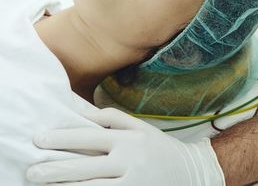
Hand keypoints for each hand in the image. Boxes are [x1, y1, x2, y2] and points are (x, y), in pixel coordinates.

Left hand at [26, 108, 224, 185]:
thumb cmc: (159, 147)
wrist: (190, 170)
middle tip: (32, 171)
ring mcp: (132, 180)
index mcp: (130, 138)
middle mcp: (130, 159)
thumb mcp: (139, 127)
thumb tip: (82, 113)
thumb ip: (112, 118)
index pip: (91, 135)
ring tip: (44, 185)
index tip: (41, 139)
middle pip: (86, 164)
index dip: (64, 136)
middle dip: (56, 168)